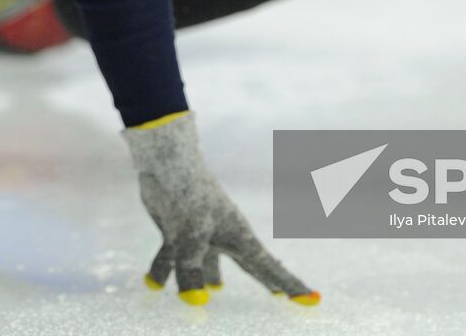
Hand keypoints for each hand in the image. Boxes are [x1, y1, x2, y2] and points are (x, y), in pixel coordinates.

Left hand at [124, 111, 318, 306]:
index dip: (291, 287)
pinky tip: (152, 285)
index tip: (313, 301)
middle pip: (247, 265)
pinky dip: (163, 271)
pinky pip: (172, 257)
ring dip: (208, 276)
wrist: (166, 163)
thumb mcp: (189, 239)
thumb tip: (197, 302)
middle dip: (263, 281)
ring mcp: (199, 232)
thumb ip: (192, 273)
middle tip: (280, 295)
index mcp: (238, 236)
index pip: (270, 268)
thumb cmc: (187, 196)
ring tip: (216, 290)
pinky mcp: (177, 229)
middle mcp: (222, 235)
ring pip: (206, 262)